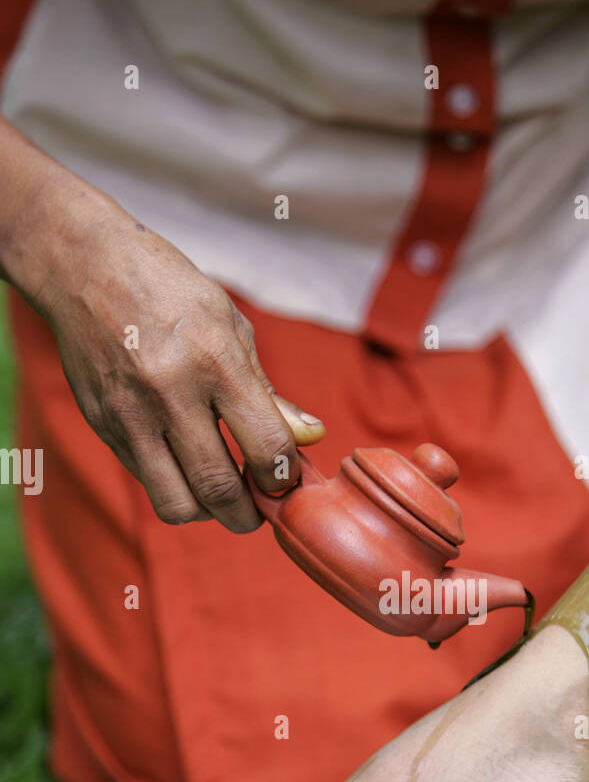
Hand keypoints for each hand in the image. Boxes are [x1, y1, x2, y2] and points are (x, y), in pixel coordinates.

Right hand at [1, 143, 323, 530]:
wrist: (84, 266)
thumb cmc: (169, 291)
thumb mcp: (230, 326)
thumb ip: (268, 391)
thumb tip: (311, 437)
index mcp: (214, 361)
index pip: (265, 446)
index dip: (284, 478)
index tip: (287, 480)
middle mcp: (170, 392)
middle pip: (218, 488)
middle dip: (247, 515)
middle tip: (258, 512)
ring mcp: (131, 414)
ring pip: (176, 503)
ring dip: (207, 513)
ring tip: (220, 495)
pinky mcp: (104, 426)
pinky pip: (147, 481)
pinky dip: (174, 487)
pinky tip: (185, 465)